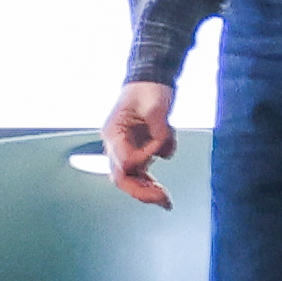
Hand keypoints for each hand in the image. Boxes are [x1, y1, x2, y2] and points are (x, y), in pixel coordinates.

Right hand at [97, 79, 178, 204]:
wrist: (153, 79)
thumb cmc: (148, 88)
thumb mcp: (155, 103)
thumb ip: (158, 128)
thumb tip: (162, 149)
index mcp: (114, 133)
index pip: (123, 161)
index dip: (142, 158)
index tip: (159, 146)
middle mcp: (118, 144)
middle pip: (123, 178)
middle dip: (142, 192)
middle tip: (163, 200)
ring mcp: (129, 148)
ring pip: (133, 179)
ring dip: (149, 190)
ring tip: (166, 201)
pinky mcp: (141, 149)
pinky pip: (146, 169)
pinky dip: (157, 173)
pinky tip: (168, 152)